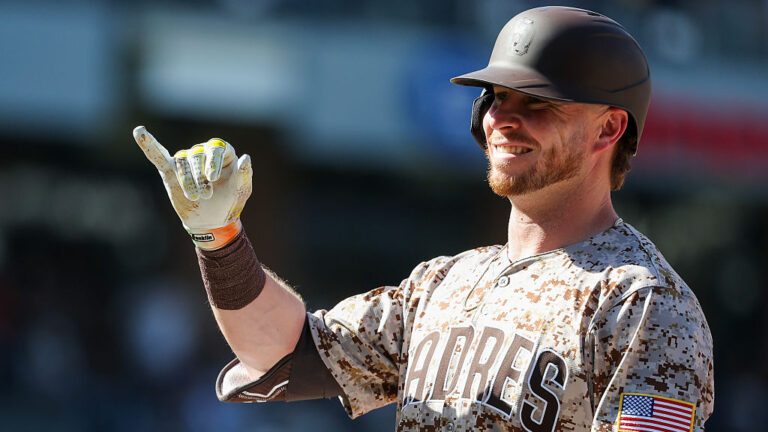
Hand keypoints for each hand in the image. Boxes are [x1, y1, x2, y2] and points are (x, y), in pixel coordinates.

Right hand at [133, 126, 252, 249]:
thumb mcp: (241, 190)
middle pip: (197, 155)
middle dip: (200, 176)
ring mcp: (186, 161)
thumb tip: (245, 157)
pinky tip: (139, 132)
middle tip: (206, 195)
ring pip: (182, 161)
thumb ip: (244, 174)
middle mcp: (203, 152)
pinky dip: (148, 145)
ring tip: (195, 197)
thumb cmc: (229, 202)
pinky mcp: (170, 171)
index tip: (213, 177)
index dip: (213, 161)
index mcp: (222, 154)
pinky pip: (158, 155)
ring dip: (188, 180)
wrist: (213, 220)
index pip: (216, 147)